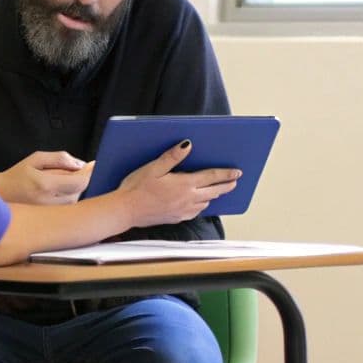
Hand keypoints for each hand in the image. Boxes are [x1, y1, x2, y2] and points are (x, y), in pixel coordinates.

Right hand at [0, 150, 92, 204]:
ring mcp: (51, 213)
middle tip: (66, 171)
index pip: (80, 182)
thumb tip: (81, 165)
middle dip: (78, 178)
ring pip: (76, 199)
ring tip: (54, 182)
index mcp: (45, 185)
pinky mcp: (51, 219)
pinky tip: (54, 192)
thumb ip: (60, 158)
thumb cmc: (16, 177)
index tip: (93, 164)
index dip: (90, 172)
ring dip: (72, 188)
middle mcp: (49, 202)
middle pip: (80, 190)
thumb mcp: (35, 159)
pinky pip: (68, 207)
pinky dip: (67, 197)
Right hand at [113, 139, 240, 225]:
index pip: (211, 177)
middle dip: (226, 186)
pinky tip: (198, 204)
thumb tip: (188, 144)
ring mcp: (182, 211)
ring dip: (213, 196)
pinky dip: (201, 206)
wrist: (125, 210)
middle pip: (213, 192)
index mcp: (183, 184)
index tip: (237, 172)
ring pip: (205, 203)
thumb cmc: (136, 187)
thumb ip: (172, 157)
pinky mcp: (175, 218)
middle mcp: (187, 199)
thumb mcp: (153, 167)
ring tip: (217, 191)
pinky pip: (195, 212)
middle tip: (234, 182)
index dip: (226, 174)